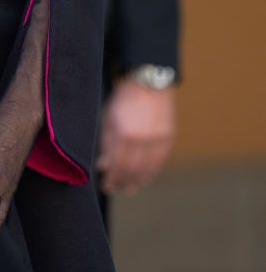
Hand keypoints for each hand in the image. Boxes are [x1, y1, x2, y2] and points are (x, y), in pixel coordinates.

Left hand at [96, 77, 174, 194]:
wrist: (149, 82)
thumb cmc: (124, 98)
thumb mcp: (108, 117)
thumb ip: (106, 143)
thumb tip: (103, 166)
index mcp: (124, 134)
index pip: (116, 165)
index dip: (111, 178)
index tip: (106, 186)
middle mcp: (142, 140)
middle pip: (132, 170)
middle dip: (123, 182)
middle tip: (116, 189)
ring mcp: (157, 139)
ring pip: (147, 169)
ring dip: (138, 181)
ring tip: (130, 188)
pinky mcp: (167, 138)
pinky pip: (159, 161)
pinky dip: (152, 172)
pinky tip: (145, 178)